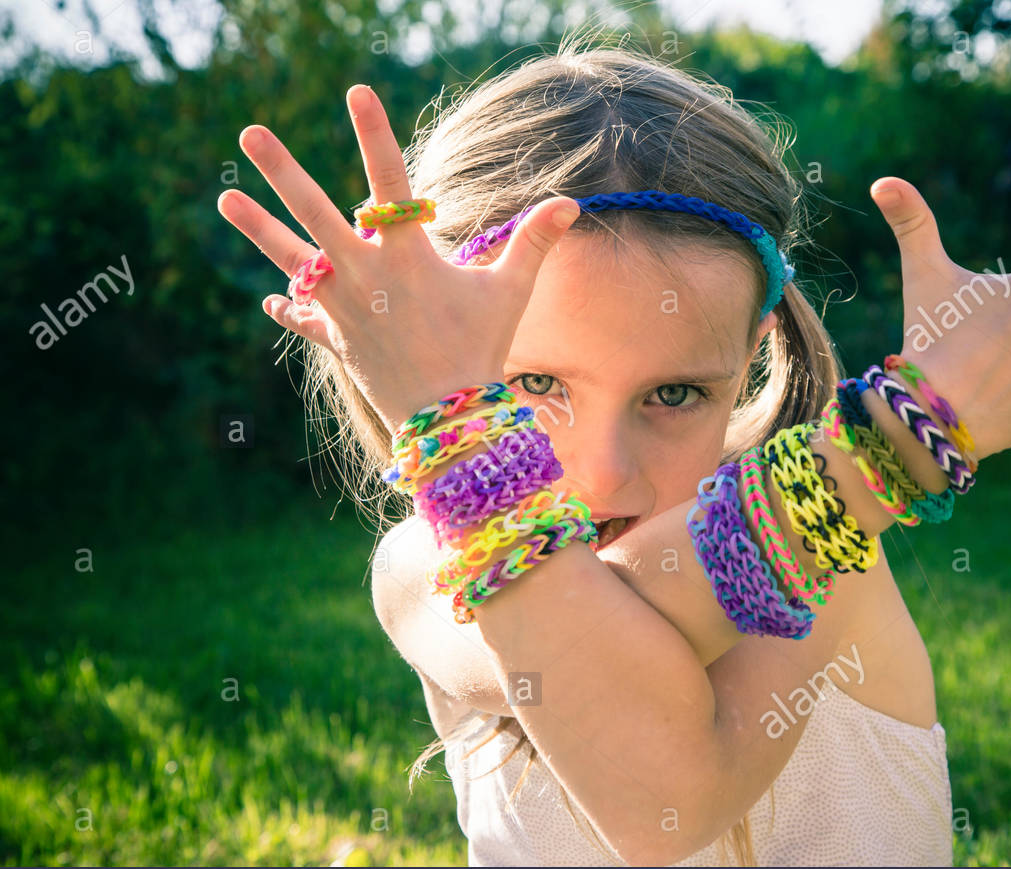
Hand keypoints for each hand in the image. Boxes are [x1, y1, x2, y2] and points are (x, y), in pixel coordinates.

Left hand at [217, 85, 579, 434]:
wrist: (449, 418)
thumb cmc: (483, 349)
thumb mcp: (510, 291)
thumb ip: (535, 241)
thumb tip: (570, 202)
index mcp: (408, 257)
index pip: (390, 182)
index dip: (374, 134)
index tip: (356, 91)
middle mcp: (366, 276)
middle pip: (315, 213)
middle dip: (282, 171)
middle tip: (249, 134)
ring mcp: (344, 309)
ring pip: (292, 261)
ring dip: (258, 229)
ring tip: (223, 199)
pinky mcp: (338, 342)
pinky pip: (306, 320)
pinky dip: (291, 309)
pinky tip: (272, 299)